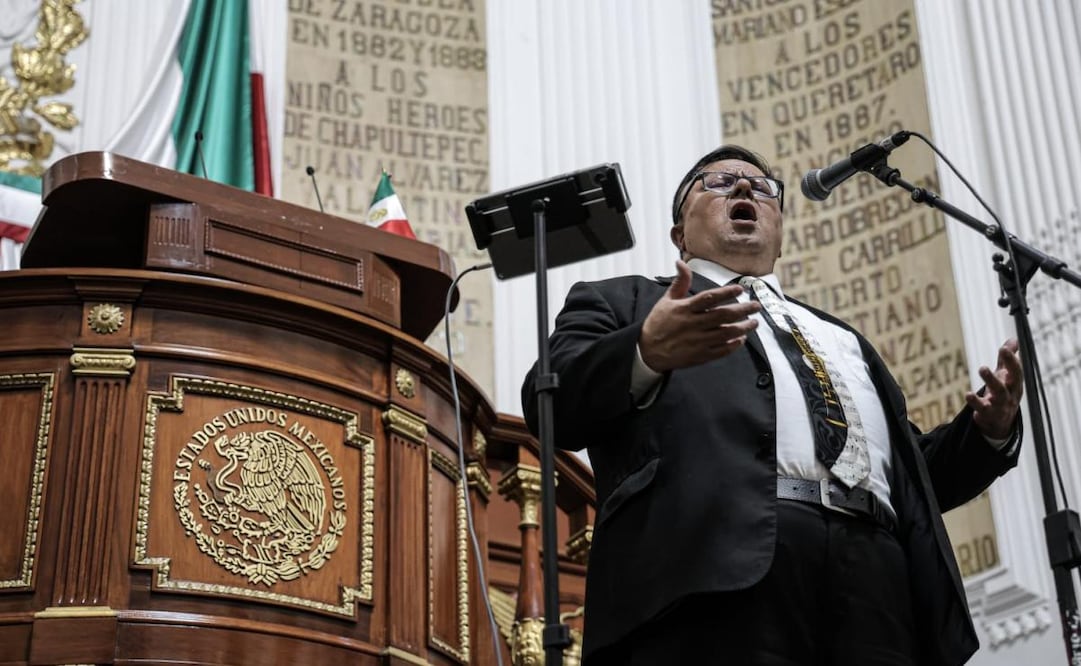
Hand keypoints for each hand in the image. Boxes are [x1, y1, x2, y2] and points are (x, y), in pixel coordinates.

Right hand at [639, 260, 760, 372]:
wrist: (648, 351)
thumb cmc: (658, 323)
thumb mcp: (666, 300)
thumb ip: (680, 282)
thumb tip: (681, 263)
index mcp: (684, 309)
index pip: (709, 298)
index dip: (725, 293)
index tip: (740, 290)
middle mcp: (692, 324)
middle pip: (722, 315)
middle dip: (743, 310)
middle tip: (756, 306)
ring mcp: (697, 341)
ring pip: (726, 333)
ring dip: (743, 327)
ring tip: (754, 322)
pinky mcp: (699, 355)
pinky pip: (721, 350)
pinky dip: (733, 345)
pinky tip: (741, 339)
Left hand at [965, 338, 1022, 439]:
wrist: (999, 423)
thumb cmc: (1002, 394)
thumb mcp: (1005, 377)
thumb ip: (1007, 360)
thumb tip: (1014, 339)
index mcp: (1015, 384)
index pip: (1017, 371)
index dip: (1012, 359)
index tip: (1005, 347)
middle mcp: (1011, 394)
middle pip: (1013, 380)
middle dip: (1009, 365)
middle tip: (1002, 350)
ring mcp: (1001, 405)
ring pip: (999, 392)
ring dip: (992, 380)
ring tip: (982, 368)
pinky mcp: (988, 414)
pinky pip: (983, 408)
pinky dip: (975, 402)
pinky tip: (968, 394)